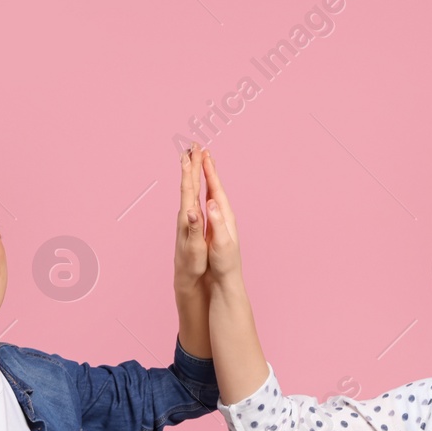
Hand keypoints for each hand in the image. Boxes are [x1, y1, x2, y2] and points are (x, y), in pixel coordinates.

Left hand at [174, 144, 207, 298]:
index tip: (191, 153)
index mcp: (188, 216)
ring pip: (190, 188)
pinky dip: (195, 184)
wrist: (186, 275)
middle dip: (191, 164)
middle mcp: (186, 213)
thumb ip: (194, 228)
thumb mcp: (195, 246)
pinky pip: (193, 196)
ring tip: (193, 156)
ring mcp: (188, 216)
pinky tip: (196, 181)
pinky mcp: (191, 221)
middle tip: (193, 145)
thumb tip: (192, 211)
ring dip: (192, 171)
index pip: (188, 188)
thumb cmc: (192, 263)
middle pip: (188, 183)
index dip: (190, 170)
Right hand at [197, 149, 241, 289]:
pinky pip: (211, 204)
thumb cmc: (225, 263)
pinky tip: (206, 191)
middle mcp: (225, 216)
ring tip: (205, 164)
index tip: (204, 155)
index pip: (216, 189)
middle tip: (203, 151)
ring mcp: (222, 221)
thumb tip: (211, 203)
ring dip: (209, 178)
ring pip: (214, 194)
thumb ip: (217, 222)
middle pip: (216, 187)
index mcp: (225, 217)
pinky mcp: (217, 227)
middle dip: (209, 169)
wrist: (228, 280)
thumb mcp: (222, 242)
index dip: (210, 172)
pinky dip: (207, 192)